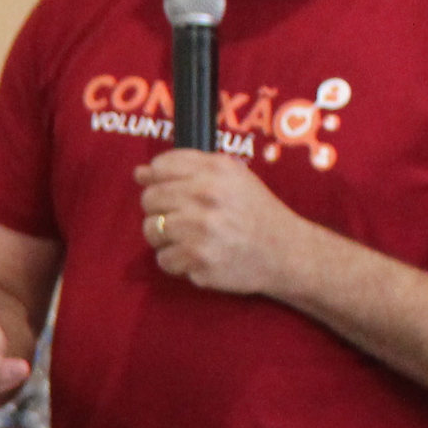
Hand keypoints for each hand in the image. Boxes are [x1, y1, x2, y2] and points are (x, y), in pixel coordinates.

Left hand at [134, 148, 319, 298]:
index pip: (161, 166)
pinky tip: (197, 255)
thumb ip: (187, 167)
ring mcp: (202, 230)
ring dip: (165, 236)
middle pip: (150, 198)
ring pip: (151, 229)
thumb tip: (140, 173)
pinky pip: (164, 259)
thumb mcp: (233, 177)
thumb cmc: (255, 212)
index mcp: (216, 170)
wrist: (287, 252)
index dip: (157, 178)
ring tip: (189, 237)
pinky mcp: (199, 260)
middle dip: (161, 209)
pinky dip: (176, 261)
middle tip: (183, 217)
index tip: (168, 188)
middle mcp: (208, 196)